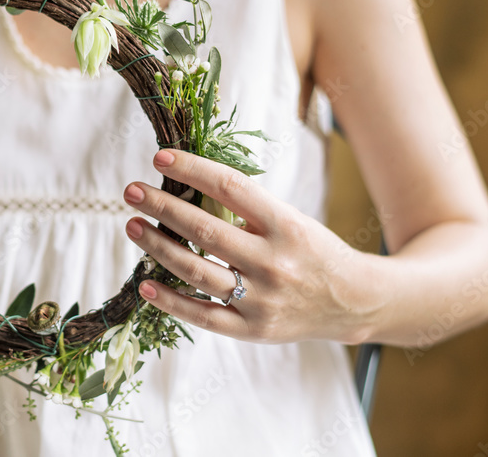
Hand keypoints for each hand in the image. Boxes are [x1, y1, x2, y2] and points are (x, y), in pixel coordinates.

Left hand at [123, 149, 376, 344]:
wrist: (355, 302)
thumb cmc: (313, 251)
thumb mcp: (291, 220)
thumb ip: (247, 209)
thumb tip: (188, 185)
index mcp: (286, 225)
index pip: (231, 188)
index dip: (193, 170)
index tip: (160, 158)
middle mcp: (274, 262)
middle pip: (205, 231)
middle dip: (162, 207)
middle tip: (132, 191)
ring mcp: (262, 299)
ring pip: (196, 271)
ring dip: (158, 247)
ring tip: (133, 225)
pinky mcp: (253, 329)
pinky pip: (204, 315)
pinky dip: (171, 301)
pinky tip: (146, 283)